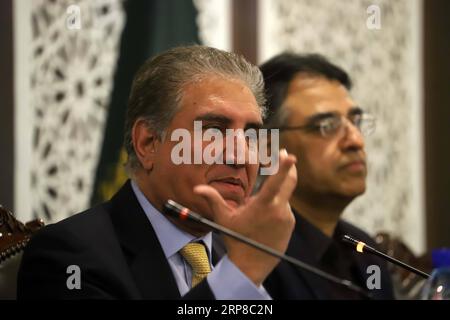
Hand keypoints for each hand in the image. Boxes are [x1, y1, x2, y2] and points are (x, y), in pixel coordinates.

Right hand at [194, 149, 296, 285]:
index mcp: (263, 206)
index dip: (284, 168)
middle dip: (288, 167)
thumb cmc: (236, 240)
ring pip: (284, 197)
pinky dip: (277, 208)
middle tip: (284, 155)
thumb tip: (197, 188)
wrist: (251, 266)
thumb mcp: (223, 218)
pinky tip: (265, 220)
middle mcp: (278, 210)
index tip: (290, 156)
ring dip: (275, 196)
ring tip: (258, 212)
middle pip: (289, 182)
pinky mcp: (290, 225)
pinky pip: (285, 210)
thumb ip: (213, 199)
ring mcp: (287, 218)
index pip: (276, 182)